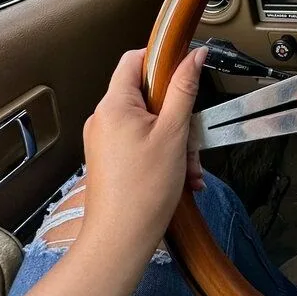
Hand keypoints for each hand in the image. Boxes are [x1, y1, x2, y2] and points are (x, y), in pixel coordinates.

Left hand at [80, 46, 207, 258]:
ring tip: (188, 167)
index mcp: (113, 105)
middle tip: (191, 136)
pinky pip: (141, 142)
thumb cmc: (144, 191)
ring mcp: (104, 139)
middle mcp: (103, 118)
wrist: (120, 239)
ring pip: (148, 121)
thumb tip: (194, 56)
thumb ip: (184, 89)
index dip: (162, 59)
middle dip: (177, 113)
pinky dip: (163, 153)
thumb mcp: (174, 132)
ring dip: (175, 139)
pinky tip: (180, 176)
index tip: (186, 69)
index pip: (135, 59)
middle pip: (146, 94)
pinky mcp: (109, 158)